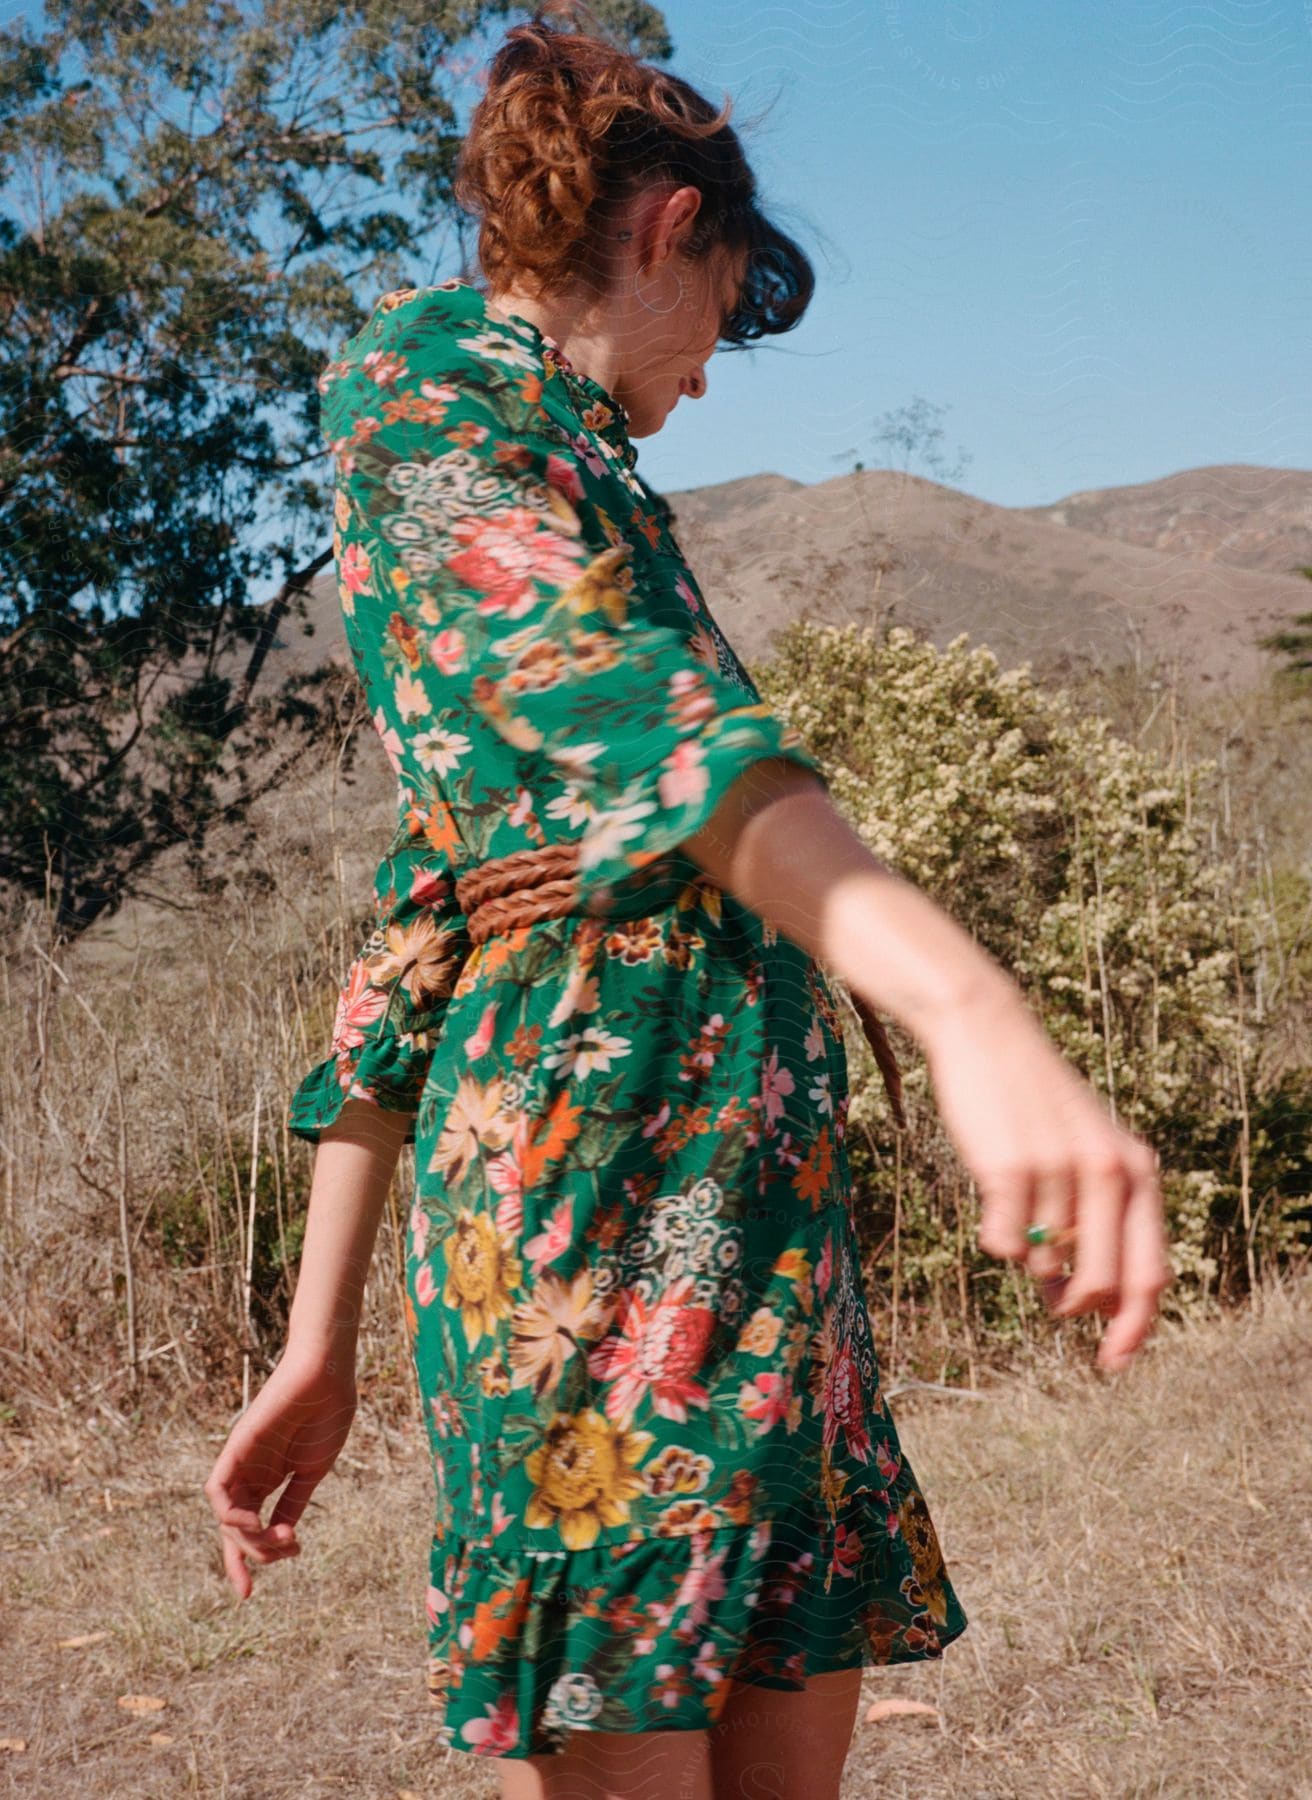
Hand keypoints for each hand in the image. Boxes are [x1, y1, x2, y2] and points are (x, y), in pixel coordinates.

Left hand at [204, 1348, 357, 1598]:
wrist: (329, 1376)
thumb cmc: (328, 1415)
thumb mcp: (311, 1471)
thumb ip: (294, 1502)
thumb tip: (282, 1537)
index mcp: (268, 1480)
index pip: (247, 1529)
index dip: (245, 1562)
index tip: (249, 1594)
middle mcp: (249, 1474)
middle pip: (232, 1530)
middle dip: (246, 1559)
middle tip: (287, 1556)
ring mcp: (241, 1462)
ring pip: (225, 1517)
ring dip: (247, 1538)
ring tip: (282, 1538)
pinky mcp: (236, 1448)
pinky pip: (218, 1491)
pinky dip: (230, 1515)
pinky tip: (256, 1523)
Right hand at [920, 983, 1172, 1372]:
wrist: (986, 1035)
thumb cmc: (1032, 1103)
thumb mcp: (1083, 1153)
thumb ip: (1095, 1222)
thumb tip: (1074, 1306)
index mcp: (1138, 1172)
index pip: (1150, 1274)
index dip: (1134, 1328)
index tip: (1113, 1364)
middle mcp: (1108, 1174)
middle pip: (1099, 1284)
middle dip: (1072, 1306)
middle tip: (1053, 1304)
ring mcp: (1060, 1172)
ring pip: (1042, 1264)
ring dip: (1026, 1254)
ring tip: (1016, 1206)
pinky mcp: (1010, 1170)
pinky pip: (1001, 1246)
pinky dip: (992, 1236)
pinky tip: (990, 1199)